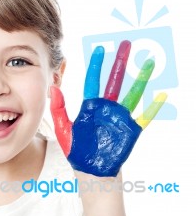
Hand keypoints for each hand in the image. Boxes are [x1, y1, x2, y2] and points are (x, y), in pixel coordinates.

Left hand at [50, 41, 165, 176]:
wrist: (91, 171)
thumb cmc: (77, 151)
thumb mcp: (64, 130)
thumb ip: (59, 109)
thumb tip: (53, 87)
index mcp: (90, 106)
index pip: (93, 80)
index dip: (96, 65)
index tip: (99, 49)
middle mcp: (106, 107)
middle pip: (115, 80)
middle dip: (120, 62)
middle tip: (126, 44)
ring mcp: (120, 117)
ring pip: (132, 93)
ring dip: (141, 78)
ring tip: (148, 62)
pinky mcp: (131, 129)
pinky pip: (145, 116)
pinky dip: (154, 107)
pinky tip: (162, 96)